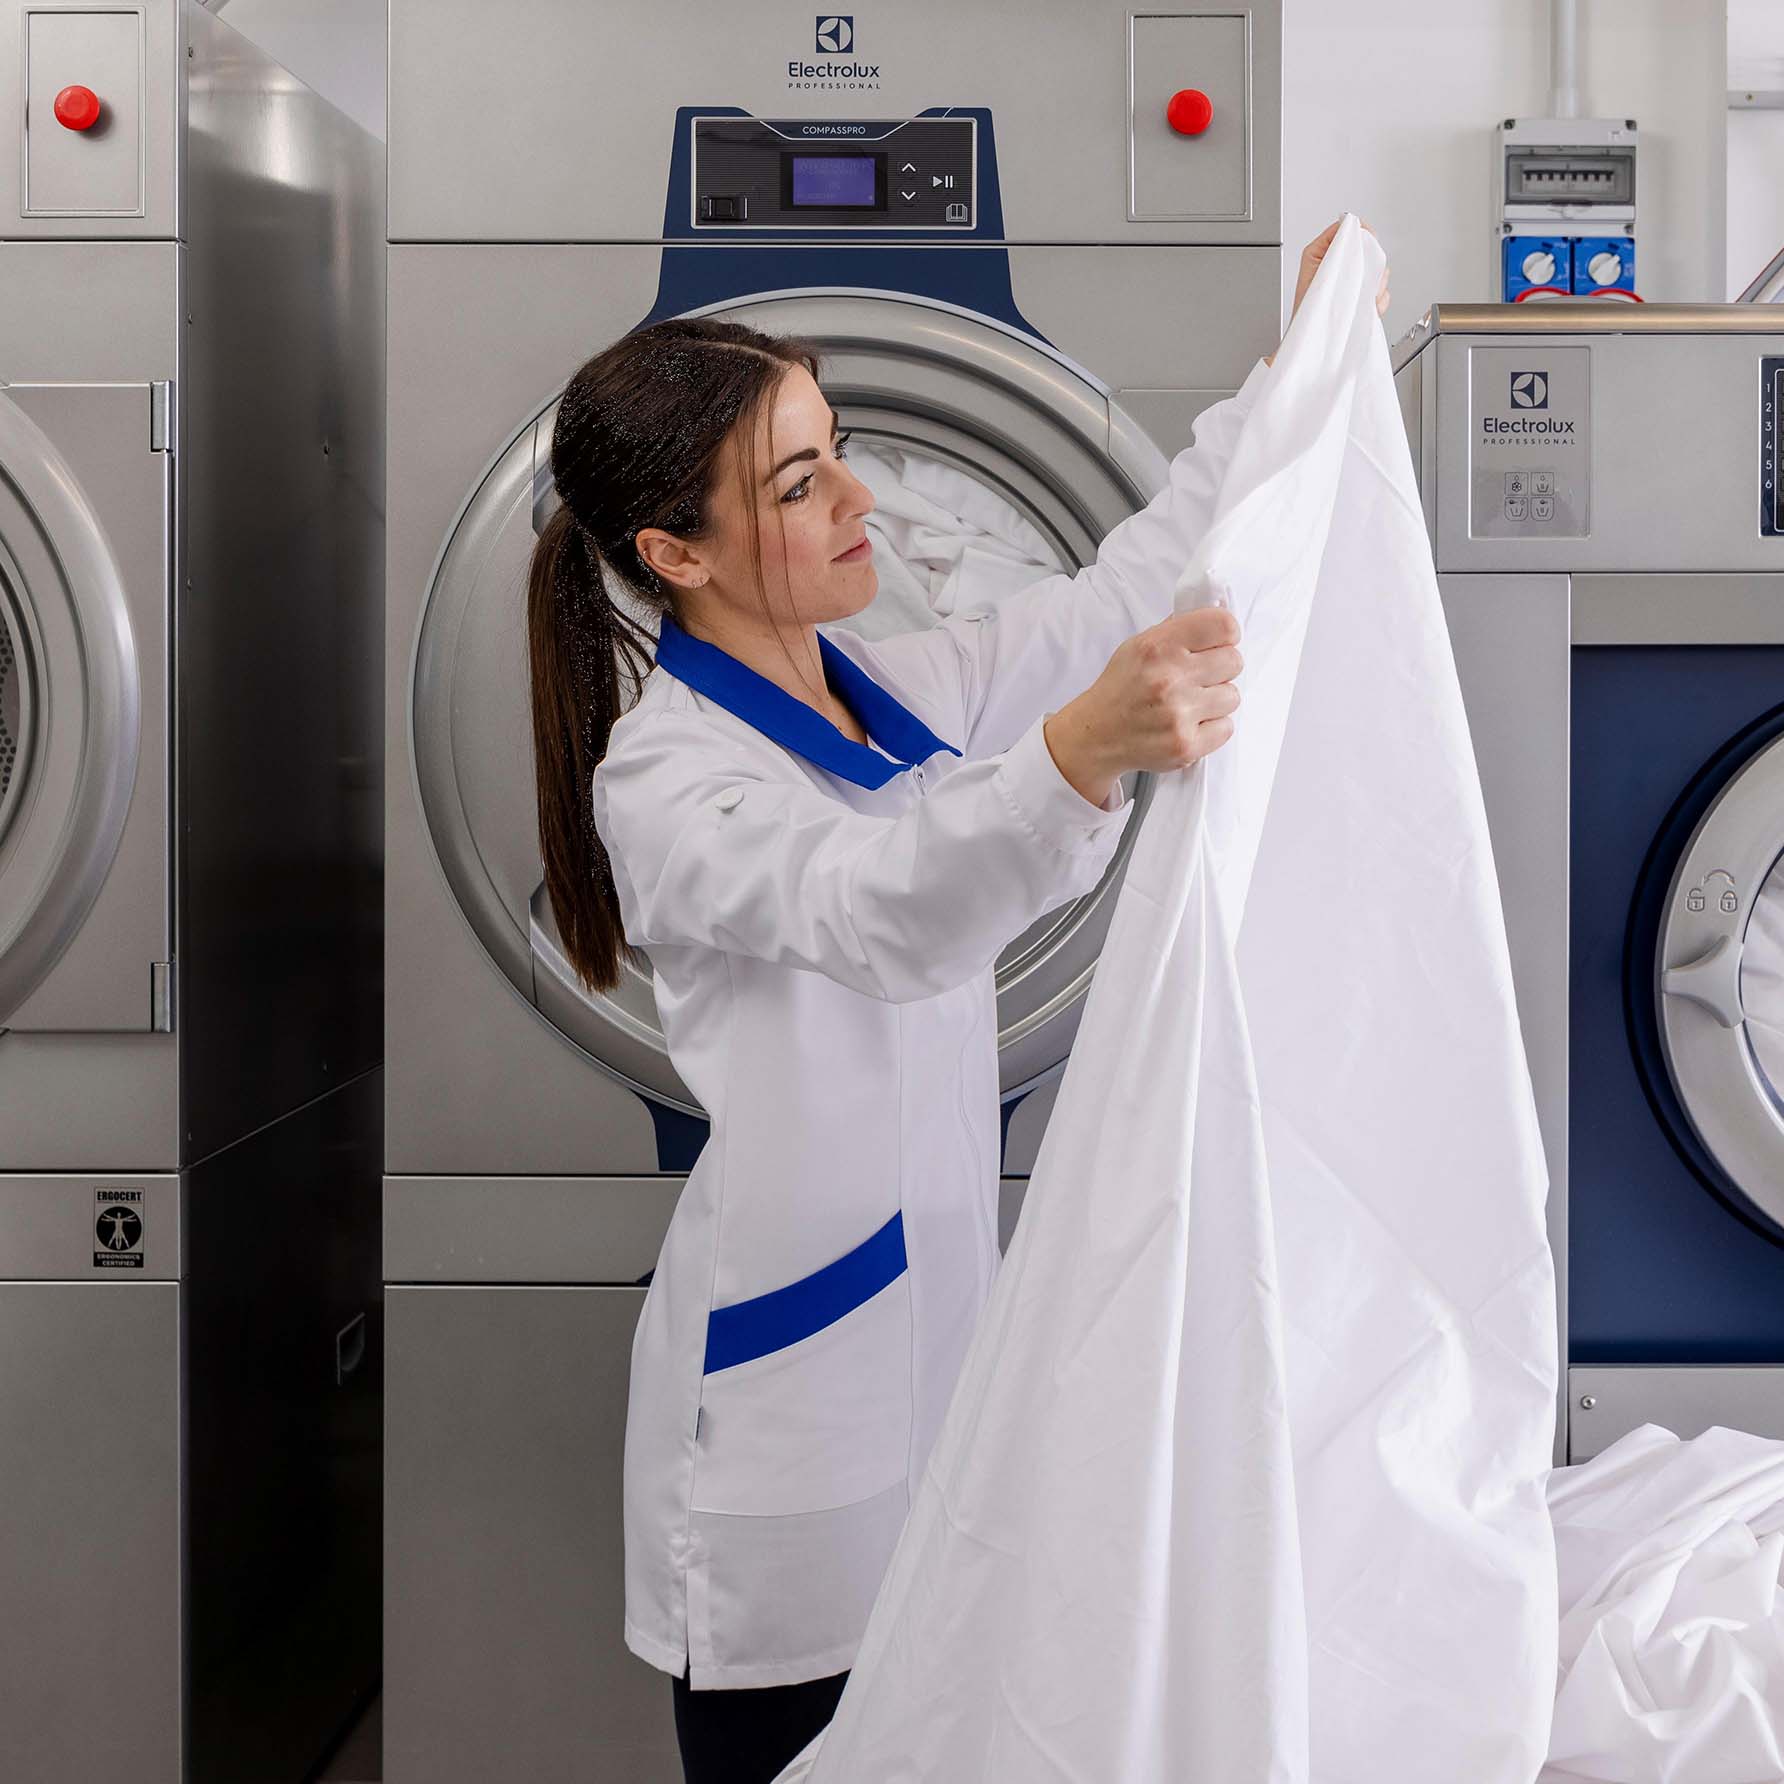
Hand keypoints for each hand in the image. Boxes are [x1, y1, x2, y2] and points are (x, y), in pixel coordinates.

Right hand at [1044, 606, 1242, 805]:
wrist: (1097, 735)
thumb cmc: (1121, 689)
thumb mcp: (1138, 645)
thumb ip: (1177, 629)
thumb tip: (1216, 611)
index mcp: (1158, 647)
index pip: (1223, 625)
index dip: (1227, 634)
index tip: (1219, 643)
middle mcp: (1169, 678)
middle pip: (1234, 661)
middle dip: (1220, 669)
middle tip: (1199, 678)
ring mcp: (1178, 714)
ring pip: (1232, 696)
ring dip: (1216, 700)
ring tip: (1190, 703)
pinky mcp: (1186, 745)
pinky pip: (1226, 728)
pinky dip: (1212, 727)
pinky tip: (1189, 723)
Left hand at [1264, 217, 1390, 364]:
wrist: (1311, 338)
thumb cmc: (1306, 306)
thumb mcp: (1311, 263)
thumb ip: (1330, 241)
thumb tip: (1347, 224)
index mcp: (1329, 252)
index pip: (1354, 231)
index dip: (1364, 235)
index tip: (1365, 245)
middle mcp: (1343, 266)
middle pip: (1372, 250)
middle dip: (1372, 264)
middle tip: (1361, 278)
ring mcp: (1355, 283)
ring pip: (1380, 272)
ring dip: (1375, 285)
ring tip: (1360, 297)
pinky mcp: (1363, 300)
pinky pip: (1382, 294)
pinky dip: (1378, 301)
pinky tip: (1366, 307)